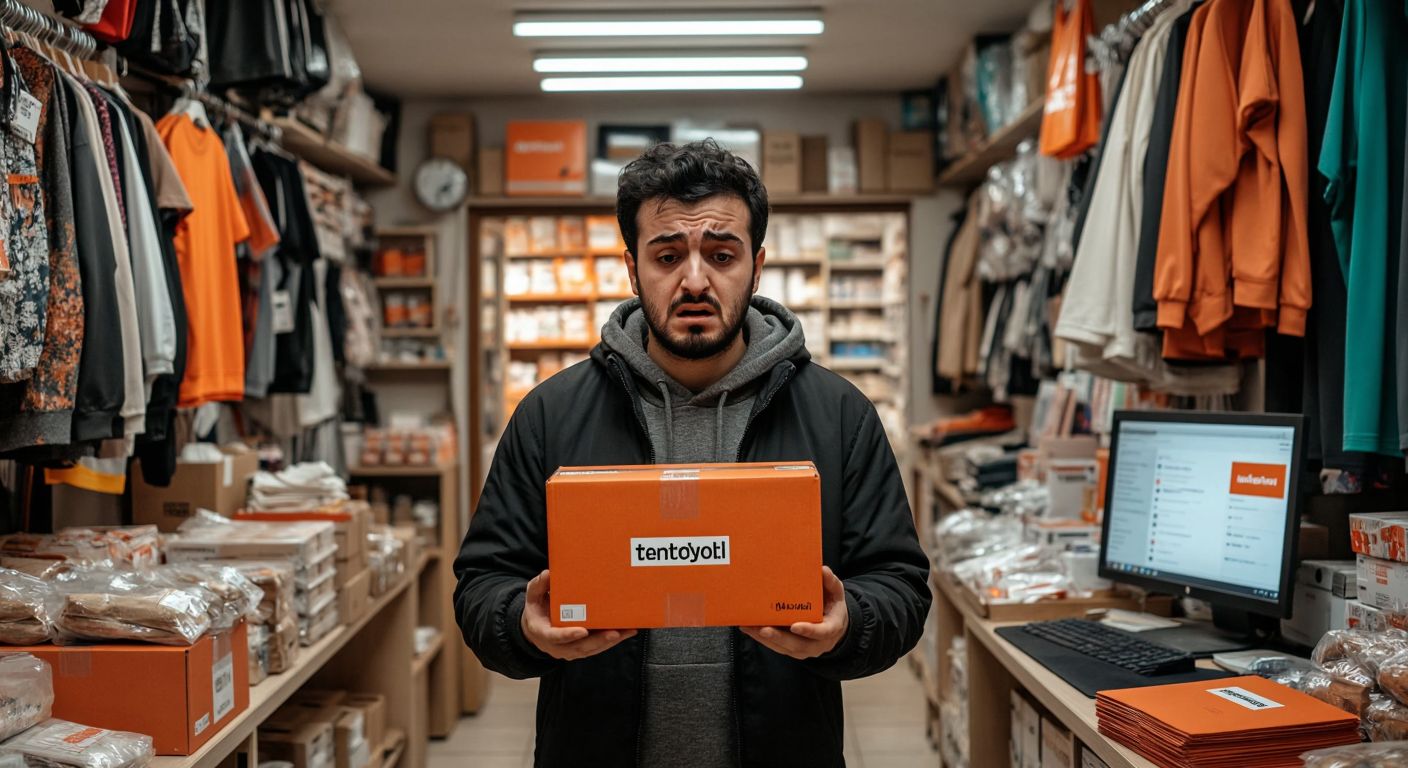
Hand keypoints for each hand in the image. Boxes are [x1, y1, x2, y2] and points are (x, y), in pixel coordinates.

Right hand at [519, 570, 636, 660]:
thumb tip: (547, 574)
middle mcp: (557, 647)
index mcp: (543, 633)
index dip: (569, 635)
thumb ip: (538, 586)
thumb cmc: (536, 609)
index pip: (556, 637)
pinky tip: (627, 632)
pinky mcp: (581, 650)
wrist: (535, 628)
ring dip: (610, 642)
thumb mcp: (532, 596)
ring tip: (627, 631)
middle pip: (579, 647)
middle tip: (614, 633)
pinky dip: (613, 641)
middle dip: (598, 640)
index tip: (583, 630)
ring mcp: (570, 651)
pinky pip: (597, 647)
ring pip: (592, 649)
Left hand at [741, 566, 849, 659]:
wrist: (833, 627)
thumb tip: (823, 569)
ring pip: (783, 647)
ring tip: (749, 628)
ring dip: (765, 639)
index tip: (795, 626)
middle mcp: (817, 644)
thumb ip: (831, 583)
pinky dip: (762, 639)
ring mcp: (803, 650)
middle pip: (797, 644)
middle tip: (763, 629)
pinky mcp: (791, 651)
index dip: (808, 630)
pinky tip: (749, 629)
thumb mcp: (836, 594)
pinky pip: (776, 647)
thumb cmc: (832, 607)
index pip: (821, 632)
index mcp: (831, 629)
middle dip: (779, 637)